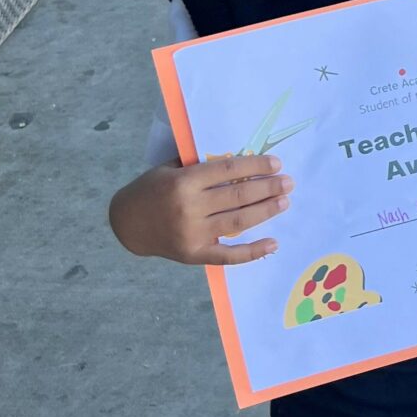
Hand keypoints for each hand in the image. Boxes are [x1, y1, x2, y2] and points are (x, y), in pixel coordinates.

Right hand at [110, 154, 291, 263]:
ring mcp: (193, 234)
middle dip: (267, 188)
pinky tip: (273, 243)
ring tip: (284, 202)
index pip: (227, 170)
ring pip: (238, 222)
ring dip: (265, 211)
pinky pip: (229, 256)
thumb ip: (200, 165)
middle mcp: (190, 208)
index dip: (255, 166)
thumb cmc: (151, 190)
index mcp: (184, 182)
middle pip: (237, 197)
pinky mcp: (195, 255)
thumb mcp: (170, 169)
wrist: (127, 224)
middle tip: (288, 182)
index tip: (276, 163)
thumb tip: (240, 160)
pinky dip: (253, 251)